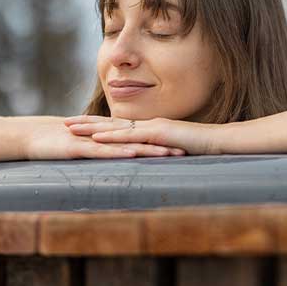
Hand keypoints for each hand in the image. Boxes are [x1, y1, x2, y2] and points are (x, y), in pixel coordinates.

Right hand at [22, 117, 179, 160]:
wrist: (32, 137)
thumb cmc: (59, 146)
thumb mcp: (87, 151)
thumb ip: (104, 154)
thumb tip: (121, 161)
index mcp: (109, 137)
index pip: (140, 139)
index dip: (161, 143)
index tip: (183, 148)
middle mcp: (105, 136)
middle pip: (139, 140)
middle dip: (163, 145)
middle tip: (187, 151)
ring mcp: (93, 141)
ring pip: (126, 145)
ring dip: (148, 150)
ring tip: (170, 154)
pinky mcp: (80, 148)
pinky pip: (102, 151)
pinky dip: (118, 152)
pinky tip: (133, 154)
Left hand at [63, 116, 220, 155]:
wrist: (222, 141)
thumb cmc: (204, 149)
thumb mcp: (178, 152)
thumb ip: (164, 154)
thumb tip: (155, 162)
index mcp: (152, 129)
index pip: (121, 127)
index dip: (100, 126)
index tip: (81, 126)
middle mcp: (149, 125)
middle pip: (112, 123)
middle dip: (87, 123)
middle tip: (64, 122)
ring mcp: (153, 127)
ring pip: (116, 126)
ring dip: (91, 127)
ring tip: (70, 128)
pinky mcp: (158, 133)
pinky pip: (131, 135)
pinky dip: (111, 136)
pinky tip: (96, 138)